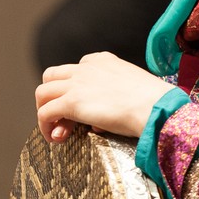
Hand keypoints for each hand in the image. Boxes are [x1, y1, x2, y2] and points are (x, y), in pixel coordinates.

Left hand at [35, 51, 173, 141]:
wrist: (156, 107)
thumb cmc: (153, 103)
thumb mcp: (130, 92)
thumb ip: (111, 101)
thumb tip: (96, 124)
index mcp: (103, 60)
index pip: (76, 69)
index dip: (72, 89)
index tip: (80, 108)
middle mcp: (86, 68)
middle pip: (52, 76)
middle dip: (51, 96)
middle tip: (60, 117)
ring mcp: (77, 84)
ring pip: (42, 92)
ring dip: (44, 110)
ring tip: (55, 130)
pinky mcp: (72, 102)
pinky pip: (45, 112)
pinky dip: (44, 126)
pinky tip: (53, 138)